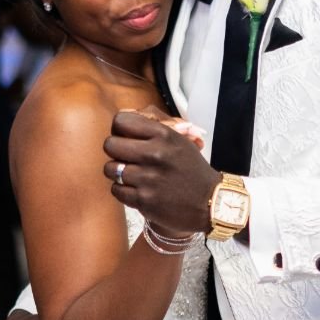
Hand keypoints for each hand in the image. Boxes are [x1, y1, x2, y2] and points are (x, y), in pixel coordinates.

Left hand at [103, 110, 219, 234]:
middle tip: (125, 157)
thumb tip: (126, 117)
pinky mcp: (144, 200)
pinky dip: (122, 190)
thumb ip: (154, 128)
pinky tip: (136, 189)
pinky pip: (116, 190)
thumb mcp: (180, 141)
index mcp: (164, 134)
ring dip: (117, 173)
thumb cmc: (192, 169)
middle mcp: (155, 154)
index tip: (125, 137)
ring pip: (110, 168)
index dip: (119, 129)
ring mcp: (148, 178)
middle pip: (110, 144)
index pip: (121, 121)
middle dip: (115, 151)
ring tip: (131, 175)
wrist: (210, 202)